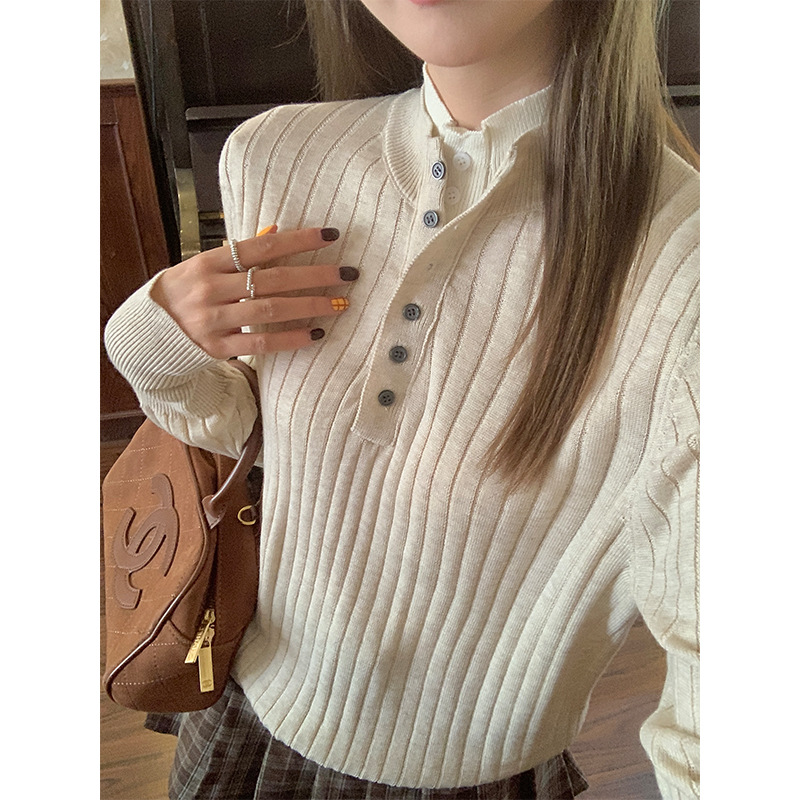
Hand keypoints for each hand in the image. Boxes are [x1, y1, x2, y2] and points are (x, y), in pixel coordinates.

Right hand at [150, 226, 355, 358]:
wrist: (146, 333)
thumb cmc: (183, 293)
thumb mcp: (202, 266)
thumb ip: (238, 253)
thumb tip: (275, 230)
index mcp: (207, 262)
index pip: (261, 247)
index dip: (297, 240)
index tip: (330, 235)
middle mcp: (210, 289)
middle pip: (272, 279)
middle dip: (314, 275)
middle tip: (348, 274)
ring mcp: (213, 320)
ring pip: (270, 311)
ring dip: (309, 306)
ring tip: (340, 304)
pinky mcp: (217, 348)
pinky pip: (260, 343)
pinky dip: (290, 339)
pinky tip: (315, 333)